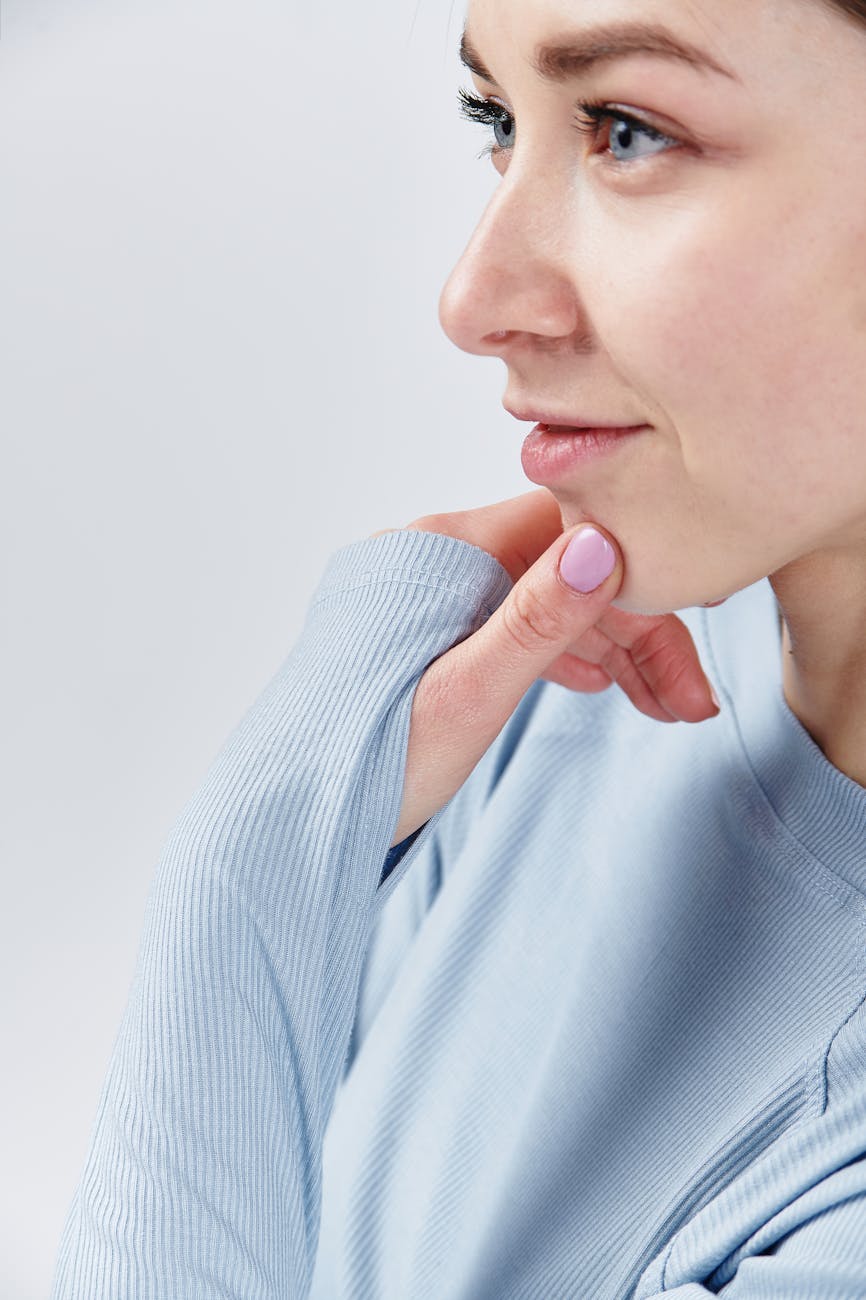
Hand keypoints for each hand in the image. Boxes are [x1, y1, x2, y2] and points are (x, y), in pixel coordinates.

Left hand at [372, 488, 718, 847]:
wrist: (289, 816)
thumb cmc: (367, 764)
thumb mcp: (467, 694)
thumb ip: (535, 620)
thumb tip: (601, 545)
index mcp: (439, 550)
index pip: (569, 531)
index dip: (639, 579)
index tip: (688, 636)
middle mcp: (431, 555)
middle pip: (562, 569)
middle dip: (635, 633)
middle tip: (689, 703)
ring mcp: (425, 592)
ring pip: (541, 600)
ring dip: (607, 649)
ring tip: (660, 707)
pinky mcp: (421, 630)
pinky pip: (507, 622)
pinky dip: (558, 652)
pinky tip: (595, 681)